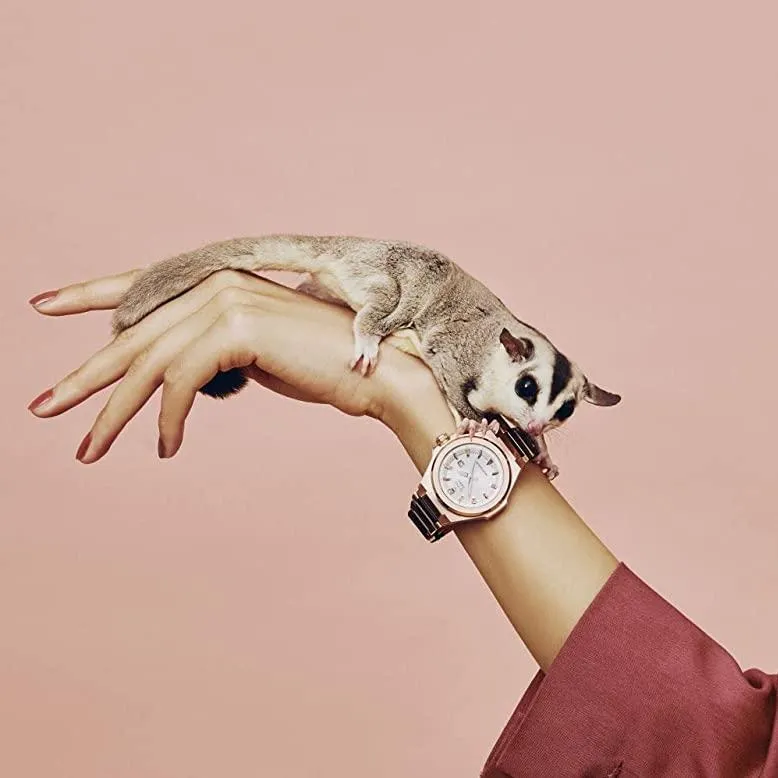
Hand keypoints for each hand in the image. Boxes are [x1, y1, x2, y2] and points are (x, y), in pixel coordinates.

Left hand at [27, 268, 450, 463]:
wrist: (378, 371)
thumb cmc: (322, 366)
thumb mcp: (255, 354)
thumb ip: (212, 350)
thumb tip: (174, 375)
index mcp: (220, 281)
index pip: (141, 285)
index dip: (91, 294)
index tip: (45, 304)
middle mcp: (217, 283)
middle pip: (133, 335)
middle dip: (85, 378)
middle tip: (43, 409)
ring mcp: (226, 301)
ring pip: (148, 363)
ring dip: (114, 414)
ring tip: (89, 450)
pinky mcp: (237, 330)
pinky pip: (180, 382)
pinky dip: (168, 421)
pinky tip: (167, 449)